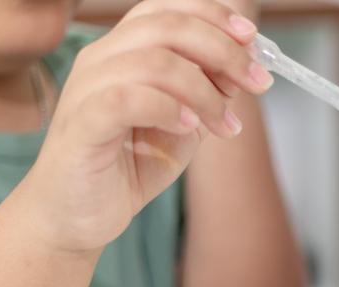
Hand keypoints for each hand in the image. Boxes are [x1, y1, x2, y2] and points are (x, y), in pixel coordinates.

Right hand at [20, 0, 273, 254]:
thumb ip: (208, 92)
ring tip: (226, 126)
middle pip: (167, 26)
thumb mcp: (183, 124)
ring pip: (152, 61)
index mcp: (124, 50)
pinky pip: (125, 99)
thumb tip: (243, 68)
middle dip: (223, 51)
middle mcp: (101, 59)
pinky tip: (189, 128)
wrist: (79, 215)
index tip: (254, 40)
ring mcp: (86, 89)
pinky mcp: (81, 125)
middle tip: (258, 83)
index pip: (168, 8)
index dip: (214, 16)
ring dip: (204, 91)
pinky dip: (166, 108)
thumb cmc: (129, 164)